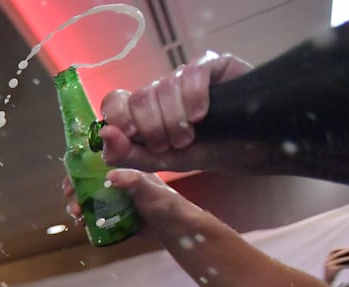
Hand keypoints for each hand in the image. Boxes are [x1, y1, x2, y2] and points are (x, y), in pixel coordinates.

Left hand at [98, 52, 256, 172]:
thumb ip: (128, 154)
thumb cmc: (199, 152)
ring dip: (174, 118)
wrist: (244, 146)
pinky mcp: (210, 64)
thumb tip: (105, 136)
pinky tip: (201, 114)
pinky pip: (193, 72)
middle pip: (139, 96)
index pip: (114, 101)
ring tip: (187, 137)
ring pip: (165, 87)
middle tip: (166, 144)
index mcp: (141, 111)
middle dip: (151, 126)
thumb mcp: (160, 161)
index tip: (130, 133)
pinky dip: (193, 97)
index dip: (118, 116)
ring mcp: (183, 76)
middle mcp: (159, 90)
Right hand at [323, 247, 348, 286]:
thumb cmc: (330, 279)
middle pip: (337, 254)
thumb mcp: (332, 270)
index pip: (332, 251)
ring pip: (340, 260)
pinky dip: (347, 265)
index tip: (348, 249)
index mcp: (326, 261)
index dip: (340, 249)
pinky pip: (341, 266)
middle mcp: (326, 263)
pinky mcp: (331, 271)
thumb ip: (338, 264)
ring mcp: (328, 267)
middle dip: (346, 251)